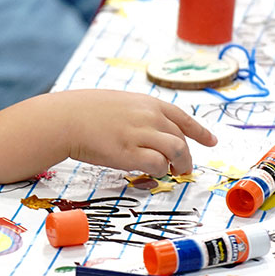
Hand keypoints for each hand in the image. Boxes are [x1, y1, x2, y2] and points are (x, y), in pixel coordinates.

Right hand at [20, 90, 215, 176]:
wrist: (63, 118)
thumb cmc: (84, 111)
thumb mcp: (118, 103)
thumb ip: (139, 114)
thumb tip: (154, 131)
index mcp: (146, 103)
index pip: (182, 117)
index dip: (200, 131)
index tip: (211, 141)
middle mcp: (147, 116)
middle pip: (181, 139)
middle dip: (186, 156)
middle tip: (182, 169)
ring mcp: (139, 134)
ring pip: (176, 151)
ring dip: (178, 165)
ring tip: (172, 173)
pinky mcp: (129, 153)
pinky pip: (157, 165)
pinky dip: (159, 170)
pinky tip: (150, 172)